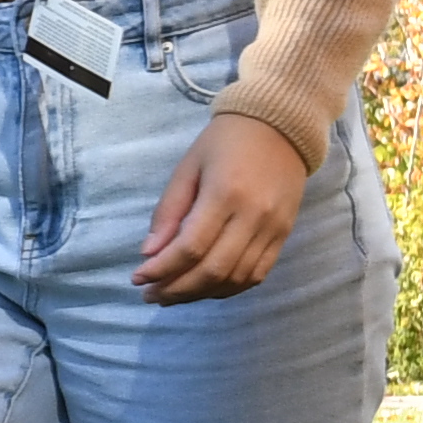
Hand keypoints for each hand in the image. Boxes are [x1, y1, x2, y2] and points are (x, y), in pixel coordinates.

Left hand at [132, 113, 311, 302]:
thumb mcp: (187, 168)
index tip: (138, 279)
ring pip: (236, 278)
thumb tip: (150, 254)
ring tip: (172, 295)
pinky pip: (257, 274)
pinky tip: (205, 288)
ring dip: (201, 294)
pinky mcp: (284, 235)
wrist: (280, 127)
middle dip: (177, 289)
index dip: (162, 270)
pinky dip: (229, 288)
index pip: (191, 247)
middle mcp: (253, 216)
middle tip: (151, 295)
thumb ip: (168, 212)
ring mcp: (273, 229)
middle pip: (213, 270)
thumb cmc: (224, 143)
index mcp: (224, 194)